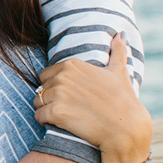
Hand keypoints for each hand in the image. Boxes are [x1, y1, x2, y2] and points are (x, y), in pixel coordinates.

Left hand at [34, 34, 151, 162]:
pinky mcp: (55, 112)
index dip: (56, 86)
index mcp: (72, 64)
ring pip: (37, 102)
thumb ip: (117, 52)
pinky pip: (38, 116)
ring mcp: (58, 94)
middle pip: (41, 88)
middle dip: (50, 98)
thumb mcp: (119, 72)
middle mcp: (62, 76)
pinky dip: (45, 122)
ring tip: (66, 116)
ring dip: (47, 110)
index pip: (47, 74)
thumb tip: (121, 34)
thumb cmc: (123, 101)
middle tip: (70, 108)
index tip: (72, 96)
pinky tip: (62, 124)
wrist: (126, 129)